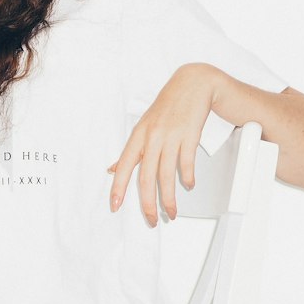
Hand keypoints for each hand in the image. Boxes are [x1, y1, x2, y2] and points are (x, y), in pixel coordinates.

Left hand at [108, 63, 222, 226]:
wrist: (193, 85)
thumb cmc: (167, 107)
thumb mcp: (143, 127)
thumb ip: (130, 151)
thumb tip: (111, 169)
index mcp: (138, 136)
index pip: (123, 166)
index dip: (118, 188)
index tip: (115, 206)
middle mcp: (152, 137)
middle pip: (146, 177)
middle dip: (148, 203)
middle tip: (151, 219)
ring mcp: (171, 137)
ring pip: (167, 175)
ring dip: (169, 198)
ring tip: (171, 212)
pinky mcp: (190, 136)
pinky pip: (186, 163)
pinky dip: (187, 178)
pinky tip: (188, 185)